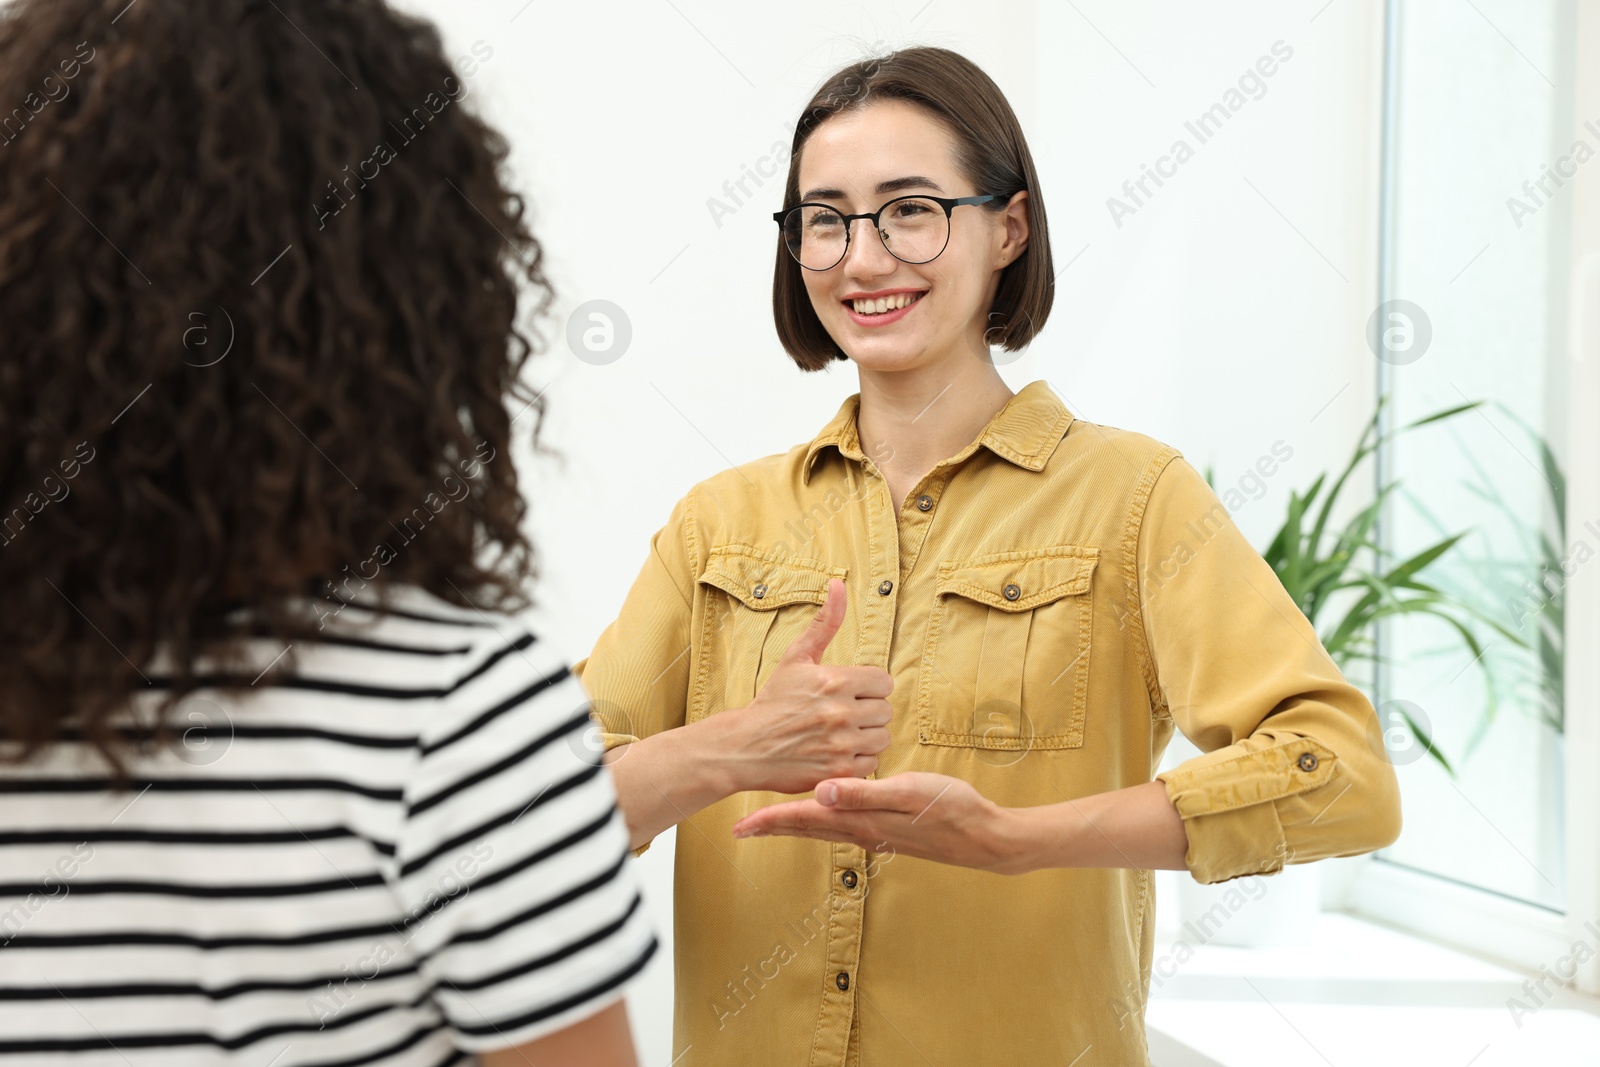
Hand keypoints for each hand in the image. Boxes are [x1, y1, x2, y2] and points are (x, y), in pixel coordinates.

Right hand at [723, 578, 893, 795]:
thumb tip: (839, 583)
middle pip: (885, 710)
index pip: (884, 682)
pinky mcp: (840, 770)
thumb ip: (825, 622)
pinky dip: (859, 759)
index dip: (868, 687)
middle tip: (842, 714)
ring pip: (881, 737)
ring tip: (841, 733)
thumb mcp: (796, 657)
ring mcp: (841, 743)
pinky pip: (871, 762)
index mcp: (836, 681)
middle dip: (867, 711)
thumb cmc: (774, 700)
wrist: (746, 746)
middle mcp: (841, 712)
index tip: (849, 693)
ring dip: (866, 736)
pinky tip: (837, 752)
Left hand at [730, 772, 1026, 874]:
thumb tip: (821, 792)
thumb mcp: (907, 793)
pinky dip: (820, 822)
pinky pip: (840, 828)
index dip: (770, 821)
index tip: (739, 826)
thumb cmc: (950, 808)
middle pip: (805, 828)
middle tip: (739, 830)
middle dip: (771, 827)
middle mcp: (861, 830)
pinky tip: (821, 816)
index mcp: (861, 819)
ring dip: (793, 825)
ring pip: (821, 829)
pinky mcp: (886, 831)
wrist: (983, 837)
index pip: (804, 819)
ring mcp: (874, 833)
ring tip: (769, 823)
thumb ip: (864, 792)